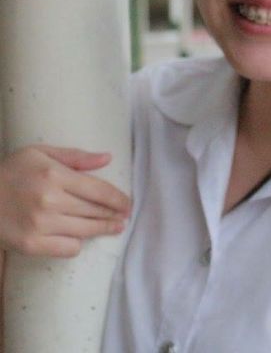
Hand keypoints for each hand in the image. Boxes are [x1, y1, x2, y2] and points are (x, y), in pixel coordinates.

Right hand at [0, 145, 130, 257]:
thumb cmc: (11, 171)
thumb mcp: (40, 153)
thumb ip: (76, 157)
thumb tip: (107, 158)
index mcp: (55, 175)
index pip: (99, 190)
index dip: (118, 199)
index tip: (128, 204)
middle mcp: (50, 200)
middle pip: (95, 211)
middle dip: (114, 214)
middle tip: (125, 216)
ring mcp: (40, 225)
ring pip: (85, 230)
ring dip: (103, 229)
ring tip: (114, 227)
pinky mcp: (31, 244)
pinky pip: (68, 249)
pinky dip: (76, 244)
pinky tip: (80, 237)